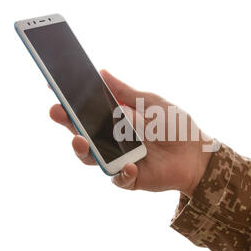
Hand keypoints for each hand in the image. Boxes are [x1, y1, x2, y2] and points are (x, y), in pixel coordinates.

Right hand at [49, 70, 211, 197]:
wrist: (197, 153)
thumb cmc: (175, 126)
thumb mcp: (151, 103)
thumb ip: (125, 93)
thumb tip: (102, 72)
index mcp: (115, 119)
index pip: (87, 111)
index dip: (70, 102)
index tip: (54, 88)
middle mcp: (112, 140)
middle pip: (83, 133)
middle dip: (67, 123)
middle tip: (56, 112)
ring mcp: (119, 159)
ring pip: (92, 158)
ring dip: (83, 150)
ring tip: (80, 140)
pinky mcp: (130, 178)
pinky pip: (119, 178)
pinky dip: (122, 173)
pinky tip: (131, 166)